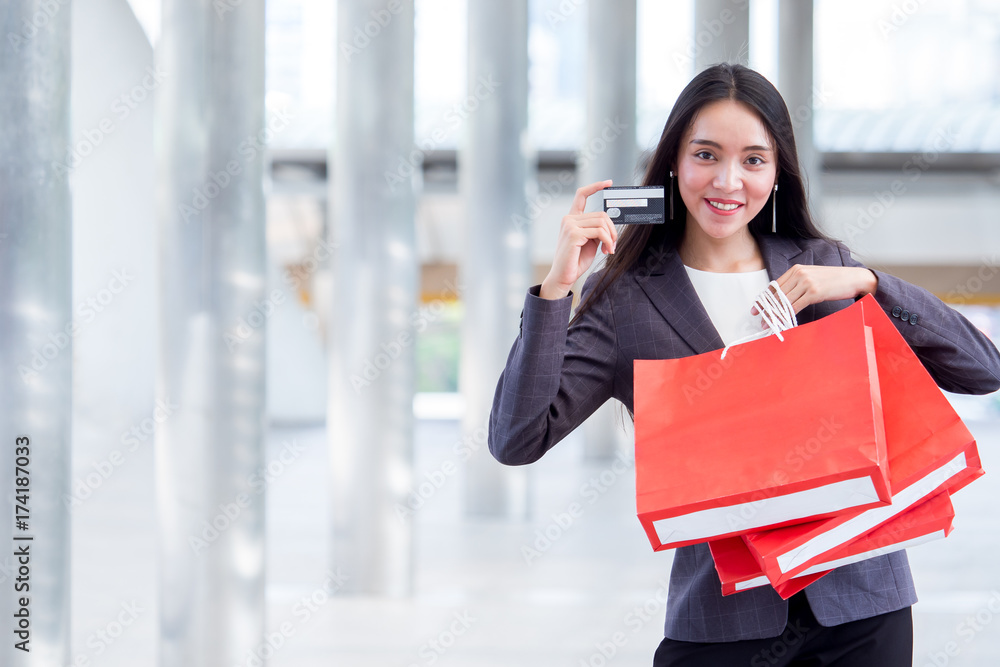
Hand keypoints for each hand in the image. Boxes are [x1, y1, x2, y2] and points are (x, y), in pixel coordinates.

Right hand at [539, 180, 617, 299]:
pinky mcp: (573, 234)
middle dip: (612, 229)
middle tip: (613, 244)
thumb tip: (609, 225)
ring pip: (602, 222)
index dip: (595, 186)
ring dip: (611, 237)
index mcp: (571, 219)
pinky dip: (608, 241)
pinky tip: (607, 251)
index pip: (581, 195)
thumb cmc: (575, 261)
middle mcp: (569, 219)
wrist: (563, 277)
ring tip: (609, 249)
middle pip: (601, 214)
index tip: (608, 182)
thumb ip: (596, 230)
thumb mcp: (590, 242)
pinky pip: (599, 232)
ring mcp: (570, 225)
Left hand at [758, 265, 877, 313]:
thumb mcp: (812, 276)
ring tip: (769, 324)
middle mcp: (800, 274)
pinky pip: (795, 306)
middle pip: (777, 294)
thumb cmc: (834, 280)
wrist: (854, 278)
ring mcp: (806, 282)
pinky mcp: (814, 292)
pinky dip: (787, 316)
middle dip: (767, 309)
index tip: (756, 307)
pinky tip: (783, 322)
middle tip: (760, 319)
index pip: (775, 285)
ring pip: (785, 301)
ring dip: (775, 315)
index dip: (764, 298)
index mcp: (797, 269)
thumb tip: (783, 297)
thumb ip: (797, 283)